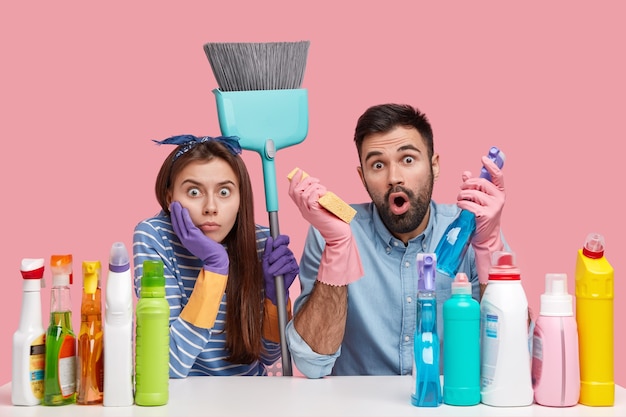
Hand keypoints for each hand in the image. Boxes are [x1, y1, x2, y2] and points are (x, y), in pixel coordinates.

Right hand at [170, 201, 228, 274]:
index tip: (174, 210)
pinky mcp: (194, 237)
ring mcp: (189, 238)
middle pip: (176, 224)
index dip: (174, 218)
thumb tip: (197, 228)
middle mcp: (185, 240)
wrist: (215, 258)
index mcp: (186, 241)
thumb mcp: (200, 241)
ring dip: (177, 212)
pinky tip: (184, 209)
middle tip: (172, 204)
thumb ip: (197, 235)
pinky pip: (188, 224)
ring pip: (180, 223)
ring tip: (176, 203)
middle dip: (174, 213)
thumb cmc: (210, 250)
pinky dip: (185, 217)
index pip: (177, 228)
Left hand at [262, 235, 298, 304]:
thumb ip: (267, 249)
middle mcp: (288, 253)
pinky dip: (281, 270)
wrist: (272, 285)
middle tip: (269, 261)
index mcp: (280, 249)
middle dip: (275, 255)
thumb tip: (269, 238)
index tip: (274, 244)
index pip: (284, 239)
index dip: (280, 240)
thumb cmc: (268, 272)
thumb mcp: (265, 260)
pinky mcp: (295, 268)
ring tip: (271, 271)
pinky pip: (288, 266)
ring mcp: (292, 260)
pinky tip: (276, 274)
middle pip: (284, 249)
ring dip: (276, 265)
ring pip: (285, 259)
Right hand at [288, 169, 351, 245]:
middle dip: (306, 181)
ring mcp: (308, 212)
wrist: (339, 234)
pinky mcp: (314, 213)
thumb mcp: (323, 204)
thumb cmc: (333, 218)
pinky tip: (325, 196)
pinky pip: (311, 198)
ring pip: (304, 193)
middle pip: (296, 191)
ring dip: (315, 187)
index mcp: (303, 207)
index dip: (294, 181)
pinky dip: (318, 192)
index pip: (292, 193)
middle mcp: (303, 210)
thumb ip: (318, 196)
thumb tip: (316, 183)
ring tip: (324, 191)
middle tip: (317, 181)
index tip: (300, 172)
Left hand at [456, 156, 504, 282]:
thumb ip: (473, 186)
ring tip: (460, 200)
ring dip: (462, 195)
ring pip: (472, 193)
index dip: (491, 165)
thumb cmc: (481, 215)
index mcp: (499, 192)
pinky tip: (461, 206)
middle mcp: (499, 198)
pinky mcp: (485, 215)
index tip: (483, 158)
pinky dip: (461, 204)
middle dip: (467, 185)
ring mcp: (494, 207)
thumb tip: (466, 173)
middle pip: (480, 183)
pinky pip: (468, 204)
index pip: (498, 175)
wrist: (485, 236)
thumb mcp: (479, 199)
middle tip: (461, 191)